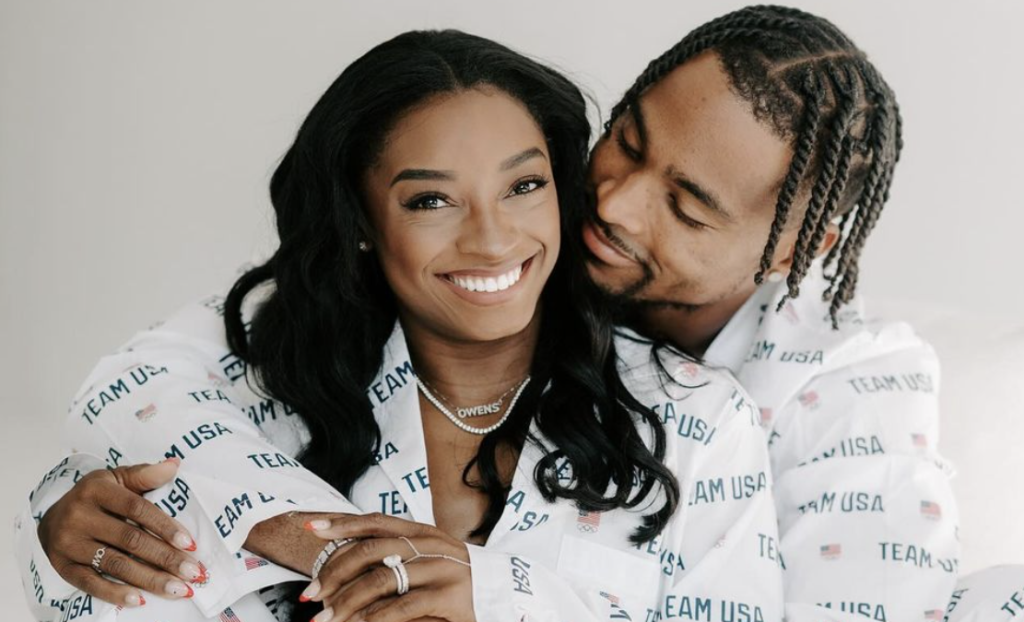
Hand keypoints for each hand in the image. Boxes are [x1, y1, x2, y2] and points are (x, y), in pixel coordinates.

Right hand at [37, 459, 205, 606]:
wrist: (52, 517)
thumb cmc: (95, 496)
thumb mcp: (117, 478)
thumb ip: (145, 475)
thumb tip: (175, 465)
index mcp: (96, 490)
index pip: (137, 508)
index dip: (165, 526)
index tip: (190, 543)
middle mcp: (80, 516)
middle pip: (130, 540)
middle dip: (165, 558)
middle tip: (193, 572)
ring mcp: (69, 543)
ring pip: (115, 564)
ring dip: (150, 579)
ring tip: (178, 589)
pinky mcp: (63, 567)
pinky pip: (91, 583)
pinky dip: (116, 593)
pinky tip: (141, 600)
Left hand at [302, 513, 474, 621]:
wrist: (506, 596)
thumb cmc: (459, 581)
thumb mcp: (430, 559)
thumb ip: (398, 556)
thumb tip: (350, 559)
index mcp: (423, 532)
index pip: (375, 521)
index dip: (341, 523)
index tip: (310, 527)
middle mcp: (430, 544)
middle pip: (370, 550)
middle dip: (333, 571)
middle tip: (310, 593)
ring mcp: (441, 569)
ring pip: (380, 580)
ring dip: (346, 602)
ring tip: (325, 619)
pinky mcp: (449, 596)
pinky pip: (402, 607)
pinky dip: (374, 619)